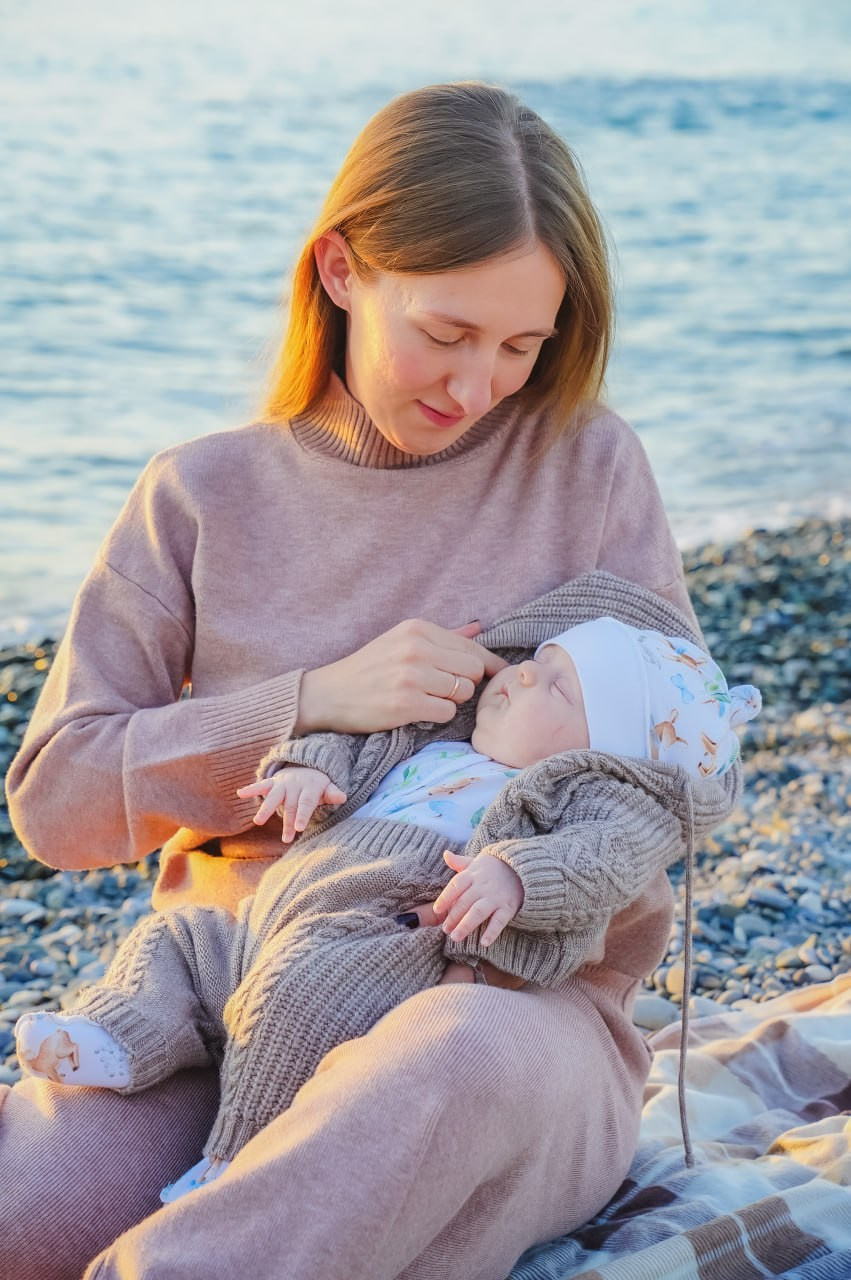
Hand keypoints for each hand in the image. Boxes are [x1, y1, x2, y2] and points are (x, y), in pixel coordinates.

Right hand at [237, 768, 345, 842]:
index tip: (299, 828)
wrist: (305, 766)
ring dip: (266, 809)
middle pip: (290, 805)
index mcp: (310, 786)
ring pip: (273, 797)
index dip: (302, 815)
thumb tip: (342, 796)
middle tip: (286, 838)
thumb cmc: (317, 786)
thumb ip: (332, 793)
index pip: (306, 802)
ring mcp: (282, 783)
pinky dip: (251, 789)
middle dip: (288, 822)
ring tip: (258, 821)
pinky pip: (261, 785)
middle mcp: (294, 784)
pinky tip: (240, 793)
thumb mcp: (327, 788)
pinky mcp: (272, 783)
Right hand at [295, 619, 506, 734]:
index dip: (488, 664)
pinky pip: (447, 712)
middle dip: (465, 683)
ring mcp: (412, 676)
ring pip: (463, 692)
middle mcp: (416, 648)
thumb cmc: (368, 668)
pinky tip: (419, 711)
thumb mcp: (400, 640)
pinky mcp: (406, 704)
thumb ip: (440, 637)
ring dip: (450, 700)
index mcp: (417, 629)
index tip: (497, 674)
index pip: (471, 647)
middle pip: (472, 670)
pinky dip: (438, 715)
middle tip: (444, 689)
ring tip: (427, 698)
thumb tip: (477, 630)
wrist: (328, 695)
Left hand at [433, 851, 523, 945]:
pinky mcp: (508, 907)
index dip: (445, 898)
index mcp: (473, 874)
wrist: (522, 868)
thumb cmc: (493, 868)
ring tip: (455, 937)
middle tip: (445, 930)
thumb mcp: (476, 862)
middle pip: (465, 902)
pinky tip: (484, 942)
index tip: (437, 910)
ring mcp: (496, 897)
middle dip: (453, 916)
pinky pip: (499, 920)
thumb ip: (459, 862)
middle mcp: (483, 886)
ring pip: (478, 911)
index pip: (456, 886)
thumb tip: (445, 854)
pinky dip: (492, 931)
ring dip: (466, 925)